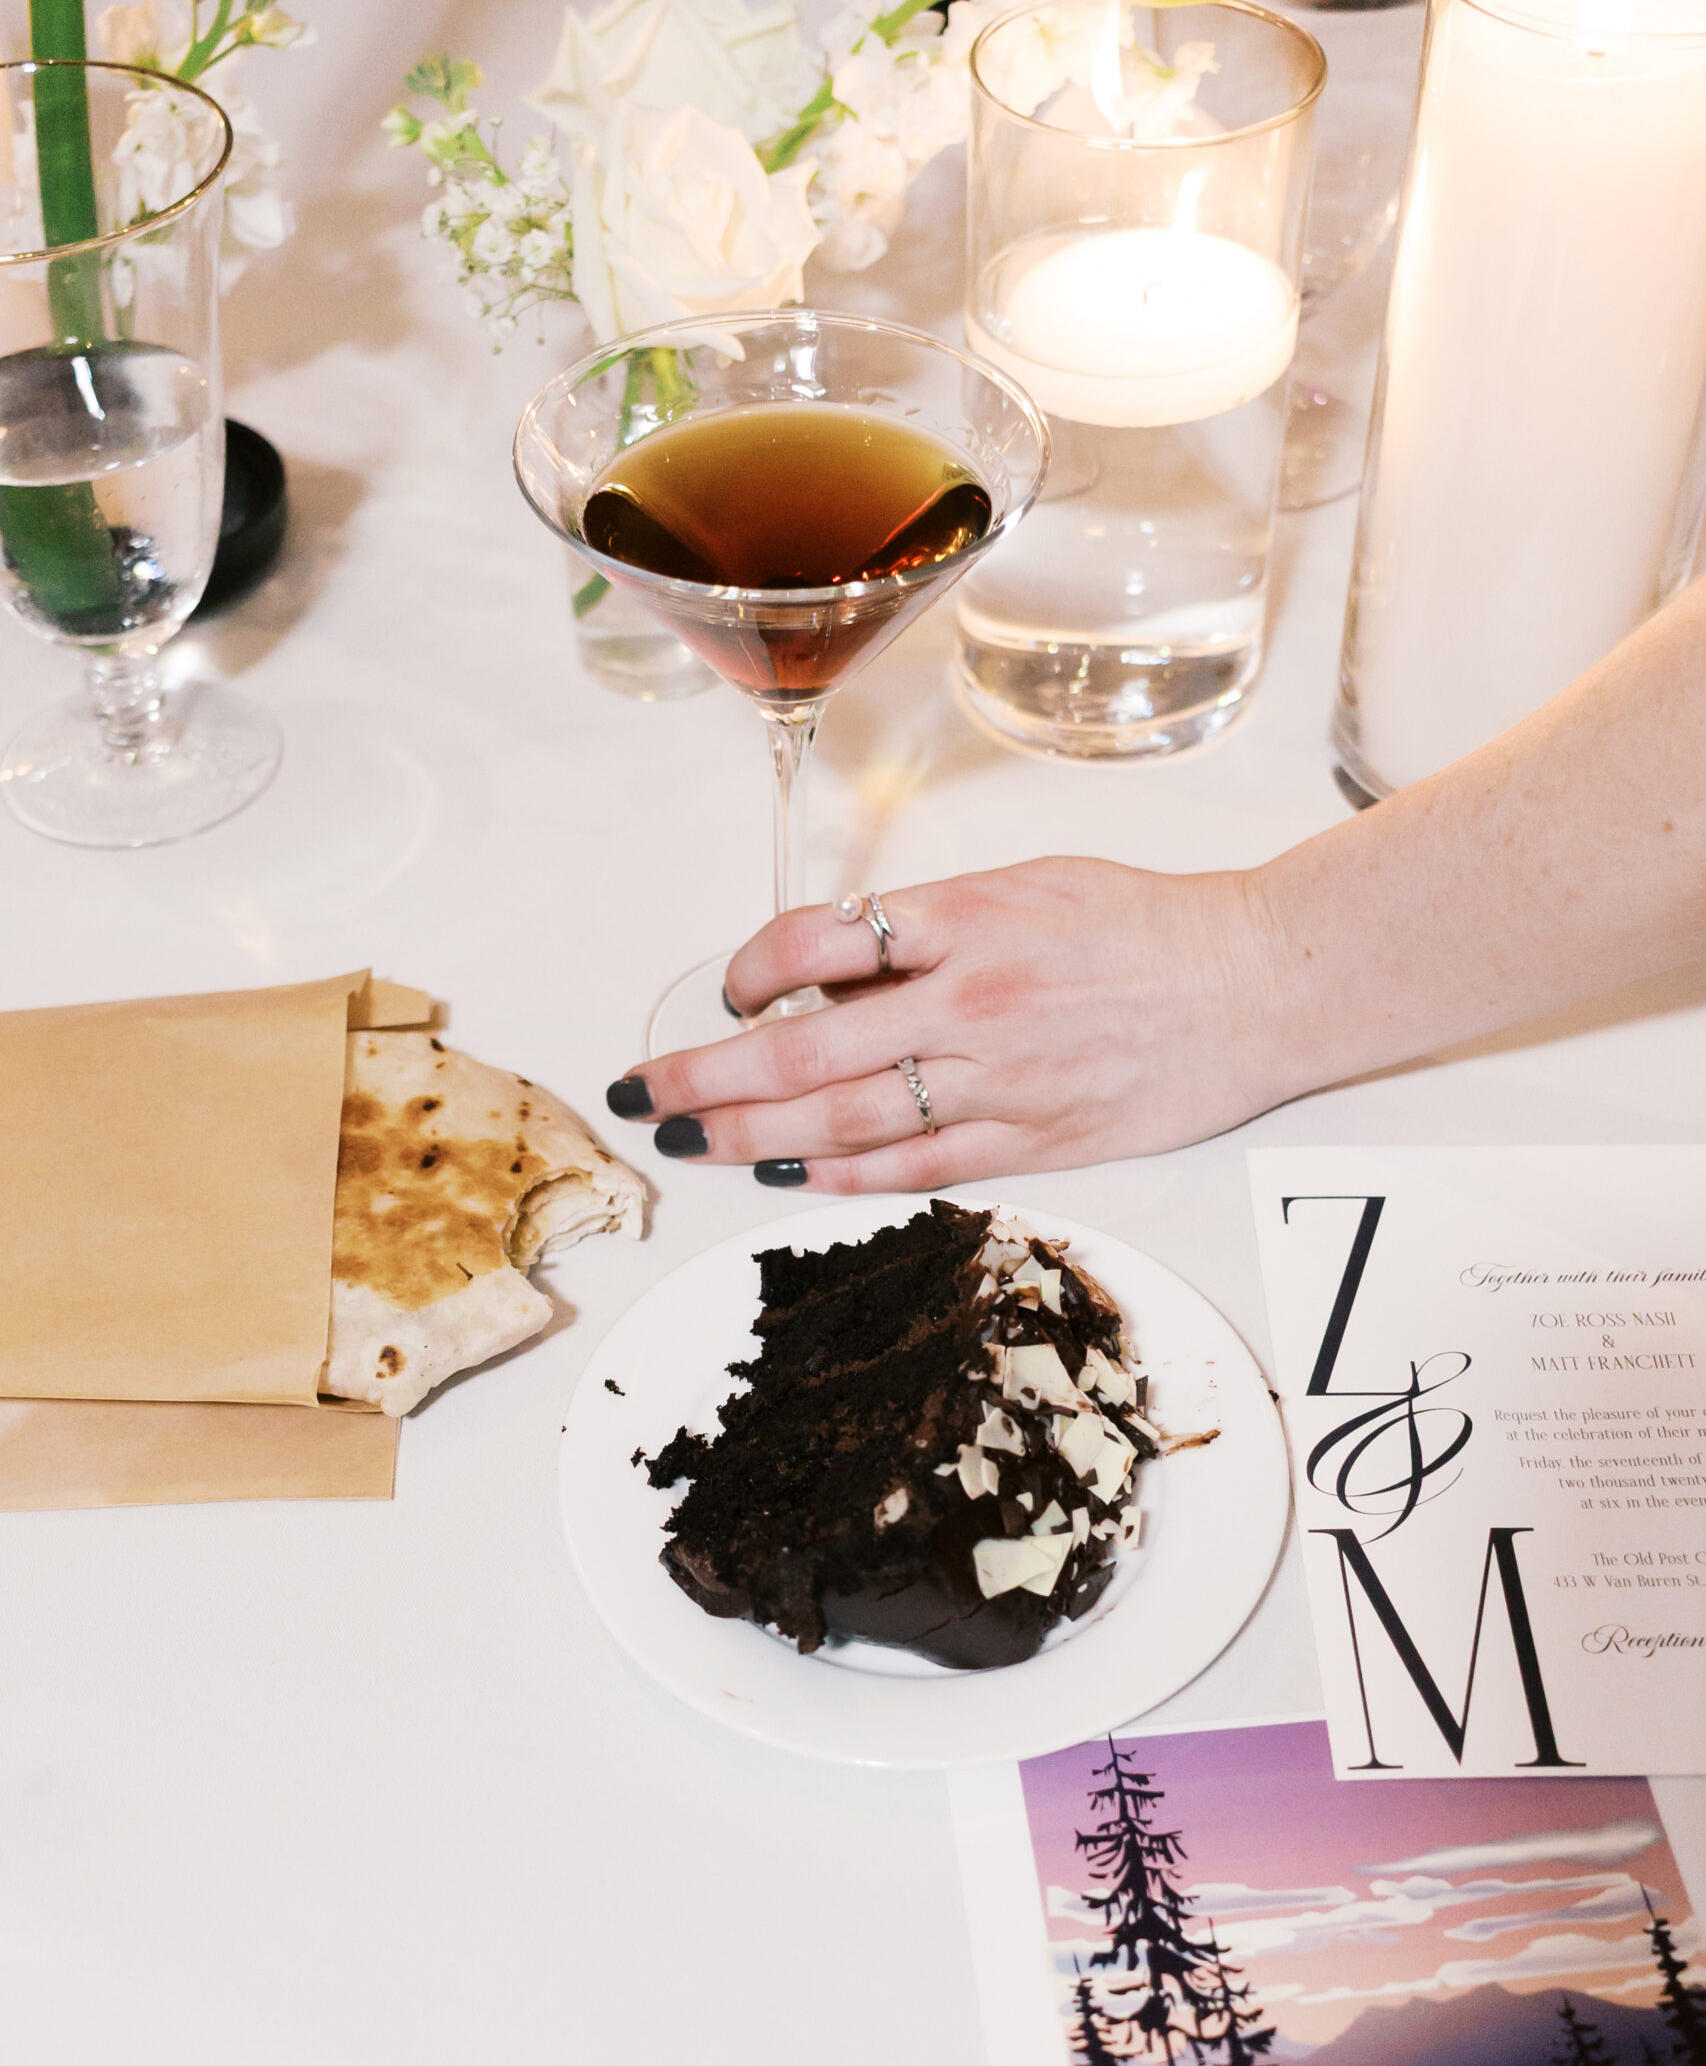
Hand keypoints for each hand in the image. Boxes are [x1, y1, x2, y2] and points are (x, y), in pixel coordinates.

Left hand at [604, 857, 1288, 1190]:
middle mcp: (974, 1003)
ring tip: (695, 1141)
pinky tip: (792, 1179)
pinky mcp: (1040, 1141)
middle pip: (808, 1053)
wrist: (1256, 983)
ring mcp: (1005, 1082)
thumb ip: (930, 927)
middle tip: (646, 1094)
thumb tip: (832, 968)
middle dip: (711, 1076)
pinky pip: (921, 1167)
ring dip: (757, 1137)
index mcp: (968, 921)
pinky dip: (847, 1177)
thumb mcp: (1029, 886)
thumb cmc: (1146, 927)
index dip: (753, 970)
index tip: (730, 991)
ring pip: (850, 1122)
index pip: (821, 942)